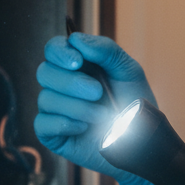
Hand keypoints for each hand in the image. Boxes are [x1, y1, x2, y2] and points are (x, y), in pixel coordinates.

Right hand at [35, 33, 158, 184]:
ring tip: (103, 115)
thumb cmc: (135, 106)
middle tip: (98, 92)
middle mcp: (63, 86)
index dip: (60, 52)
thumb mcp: (129, 73)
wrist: (142, 144)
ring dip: (77, 107)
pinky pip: (43, 123)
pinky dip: (65, 123)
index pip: (54, 49)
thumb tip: (76, 40)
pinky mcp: (52, 134)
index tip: (78, 62)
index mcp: (79, 66)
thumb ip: (107, 51)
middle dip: (71, 82)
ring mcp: (56, 110)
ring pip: (46, 98)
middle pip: (44, 72)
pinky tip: (85, 128)